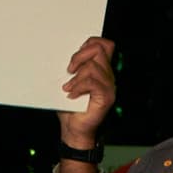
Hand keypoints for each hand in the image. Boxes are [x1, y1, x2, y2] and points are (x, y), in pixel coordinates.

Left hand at [57, 35, 115, 155]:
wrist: (73, 129)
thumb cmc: (70, 107)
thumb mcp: (68, 82)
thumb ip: (73, 67)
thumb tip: (63, 53)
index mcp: (101, 70)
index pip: (104, 45)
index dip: (90, 43)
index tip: (75, 56)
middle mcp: (108, 76)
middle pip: (99, 49)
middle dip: (80, 56)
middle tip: (69, 70)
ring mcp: (108, 86)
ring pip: (93, 66)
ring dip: (76, 76)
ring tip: (68, 87)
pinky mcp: (106, 97)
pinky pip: (92, 83)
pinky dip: (78, 87)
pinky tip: (71, 94)